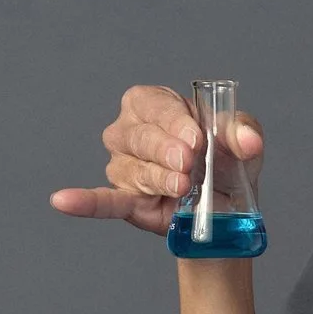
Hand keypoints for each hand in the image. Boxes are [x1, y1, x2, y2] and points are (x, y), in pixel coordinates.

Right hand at [49, 87, 263, 233]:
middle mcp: (131, 131)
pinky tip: (63, 202)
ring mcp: (124, 165)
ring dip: (159, 179)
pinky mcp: (126, 199)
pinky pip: (102, 199)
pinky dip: (84, 202)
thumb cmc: (226, 163)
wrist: (227, 209)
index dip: (175, 122)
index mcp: (154, 105)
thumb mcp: (240, 139)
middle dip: (167, 151)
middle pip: (139, 136)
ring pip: (133, 169)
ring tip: (183, 188)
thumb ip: (243, 131)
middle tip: (189, 165)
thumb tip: (249, 140)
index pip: (154, 106)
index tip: (197, 139)